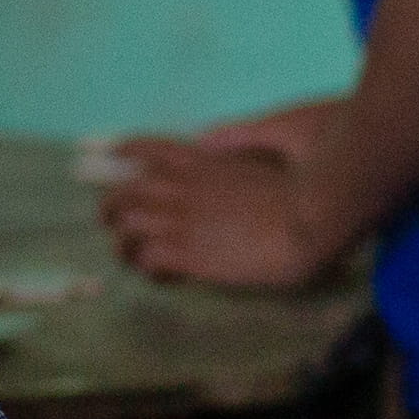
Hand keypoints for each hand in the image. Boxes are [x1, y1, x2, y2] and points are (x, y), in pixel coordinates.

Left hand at [100, 109, 354, 288]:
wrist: (307, 220)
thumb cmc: (296, 188)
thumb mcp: (260, 155)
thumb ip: (232, 146)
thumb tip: (211, 142)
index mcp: (200, 161)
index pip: (145, 149)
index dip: (122, 155)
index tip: (111, 161)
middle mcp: (182, 187)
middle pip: (123, 192)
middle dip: (110, 208)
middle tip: (113, 222)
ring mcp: (182, 221)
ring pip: (126, 228)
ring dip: (123, 244)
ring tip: (131, 257)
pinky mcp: (188, 254)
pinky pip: (147, 261)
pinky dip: (146, 269)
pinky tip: (161, 275)